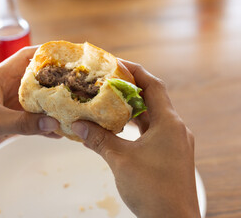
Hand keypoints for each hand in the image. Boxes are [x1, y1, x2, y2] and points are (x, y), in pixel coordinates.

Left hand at [0, 47, 59, 176]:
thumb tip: (55, 123)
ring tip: (72, 111)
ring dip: (51, 107)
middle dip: (55, 83)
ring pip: (34, 102)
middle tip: (78, 87)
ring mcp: (6, 105)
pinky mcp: (7, 121)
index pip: (26, 57)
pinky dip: (42, 125)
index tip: (69, 58)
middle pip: (35, 80)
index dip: (47, 55)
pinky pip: (29, 120)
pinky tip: (57, 132)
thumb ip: (24, 123)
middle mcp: (4, 88)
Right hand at [71, 60, 199, 217]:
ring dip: (131, 109)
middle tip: (107, 82)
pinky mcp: (170, 154)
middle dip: (130, 89)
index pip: (153, 85)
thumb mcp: (120, 160)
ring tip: (109, 103)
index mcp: (168, 123)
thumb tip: (77, 125)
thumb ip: (99, 139)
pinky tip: (118, 128)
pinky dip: (135, 126)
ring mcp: (174, 142)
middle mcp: (175, 128)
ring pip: (151, 117)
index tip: (116, 63)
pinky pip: (152, 132)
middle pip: (152, 99)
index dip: (135, 71)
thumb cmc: (152, 189)